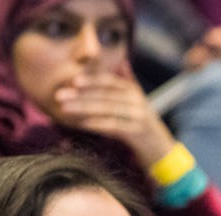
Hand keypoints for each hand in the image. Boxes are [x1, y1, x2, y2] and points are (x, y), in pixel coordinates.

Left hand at [54, 72, 175, 166]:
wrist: (161, 149)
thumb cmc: (143, 124)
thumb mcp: (139, 101)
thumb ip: (130, 81)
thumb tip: (123, 61)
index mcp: (134, 92)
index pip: (110, 82)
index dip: (92, 80)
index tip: (74, 81)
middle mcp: (137, 102)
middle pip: (104, 96)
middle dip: (80, 95)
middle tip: (59, 95)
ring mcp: (138, 117)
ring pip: (106, 110)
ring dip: (83, 108)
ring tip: (64, 108)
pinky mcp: (137, 133)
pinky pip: (113, 126)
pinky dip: (96, 124)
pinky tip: (81, 124)